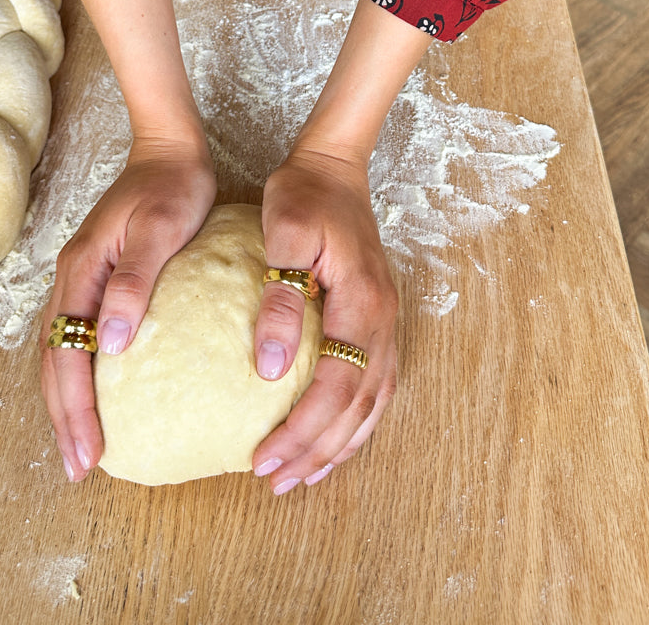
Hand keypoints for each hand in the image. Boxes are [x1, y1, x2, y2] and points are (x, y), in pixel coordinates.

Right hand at [39, 134, 215, 480]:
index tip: (90, 452)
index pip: (67, 353)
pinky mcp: (96, 275)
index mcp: (83, 269)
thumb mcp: (162, 228)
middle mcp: (72, 276)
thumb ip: (134, 281)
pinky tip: (97, 393)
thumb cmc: (174, 185)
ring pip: (59, 351)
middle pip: (54, 360)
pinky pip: (75, 334)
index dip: (75, 407)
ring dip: (66, 400)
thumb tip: (111, 342)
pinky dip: (77, 372)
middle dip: (64, 417)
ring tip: (82, 443)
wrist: (170, 148)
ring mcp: (79, 275)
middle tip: (82, 467)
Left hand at [251, 146, 397, 492]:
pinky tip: (329, 435)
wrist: (334, 166)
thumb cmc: (303, 195)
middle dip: (317, 450)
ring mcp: (387, 320)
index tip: (261, 460)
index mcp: (362, 303)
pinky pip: (375, 383)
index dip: (301, 431)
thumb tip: (271, 369)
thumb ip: (280, 300)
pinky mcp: (378, 317)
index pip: (336, 387)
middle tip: (274, 482)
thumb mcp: (283, 234)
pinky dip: (355, 419)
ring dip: (338, 444)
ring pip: (373, 402)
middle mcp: (383, 319)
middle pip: (358, 406)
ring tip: (301, 476)